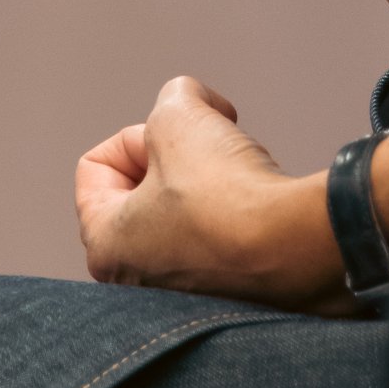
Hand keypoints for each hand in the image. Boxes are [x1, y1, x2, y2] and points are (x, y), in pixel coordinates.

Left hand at [74, 75, 340, 305]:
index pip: (95, 165)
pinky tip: (256, 203)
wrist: (293, 245)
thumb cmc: (226, 198)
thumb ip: (172, 97)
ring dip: (210, 177)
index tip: (174, 141)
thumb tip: (189, 102)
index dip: (137, 135)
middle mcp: (136, 279)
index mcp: (105, 246)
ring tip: (238, 176)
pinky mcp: (225, 290)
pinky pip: (218, 232)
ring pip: (183, 205)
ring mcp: (182, 290)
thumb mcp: (180, 115)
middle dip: (176, 155)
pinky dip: (235, 208)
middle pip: (140, 185)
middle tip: (206, 153)